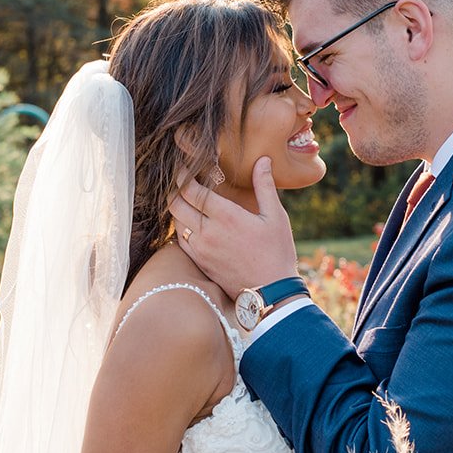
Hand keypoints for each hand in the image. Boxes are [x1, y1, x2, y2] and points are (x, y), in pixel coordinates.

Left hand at [169, 157, 298, 294]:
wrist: (272, 292)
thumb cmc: (277, 252)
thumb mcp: (276, 216)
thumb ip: (265, 186)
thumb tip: (263, 160)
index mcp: (226, 216)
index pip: (192, 190)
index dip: (184, 176)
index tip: (185, 169)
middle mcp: (208, 232)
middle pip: (176, 204)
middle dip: (176, 190)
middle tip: (182, 183)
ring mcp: (201, 249)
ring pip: (176, 222)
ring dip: (178, 209)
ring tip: (186, 201)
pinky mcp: (200, 263)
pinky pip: (179, 241)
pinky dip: (180, 228)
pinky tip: (190, 224)